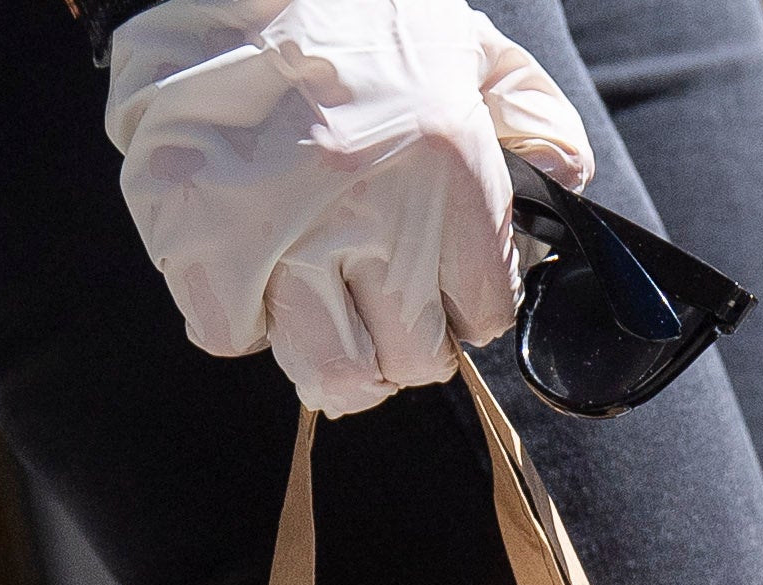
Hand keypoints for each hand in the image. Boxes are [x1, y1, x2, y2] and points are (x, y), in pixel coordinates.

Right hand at [108, 0, 598, 418]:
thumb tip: (565, 192)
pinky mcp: (197, 240)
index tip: (445, 282)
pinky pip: (233, 334)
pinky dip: (246, 314)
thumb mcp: (473, 51)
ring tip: (329, 303)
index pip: (482, 314)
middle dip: (408, 339)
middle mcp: (368, 215)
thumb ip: (537, 125)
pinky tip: (258, 265)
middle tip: (388, 298)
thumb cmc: (359, 9)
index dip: (466, 304)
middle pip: (411, 361)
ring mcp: (276, 235)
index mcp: (448, 172)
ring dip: (337, 350)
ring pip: (330, 372)